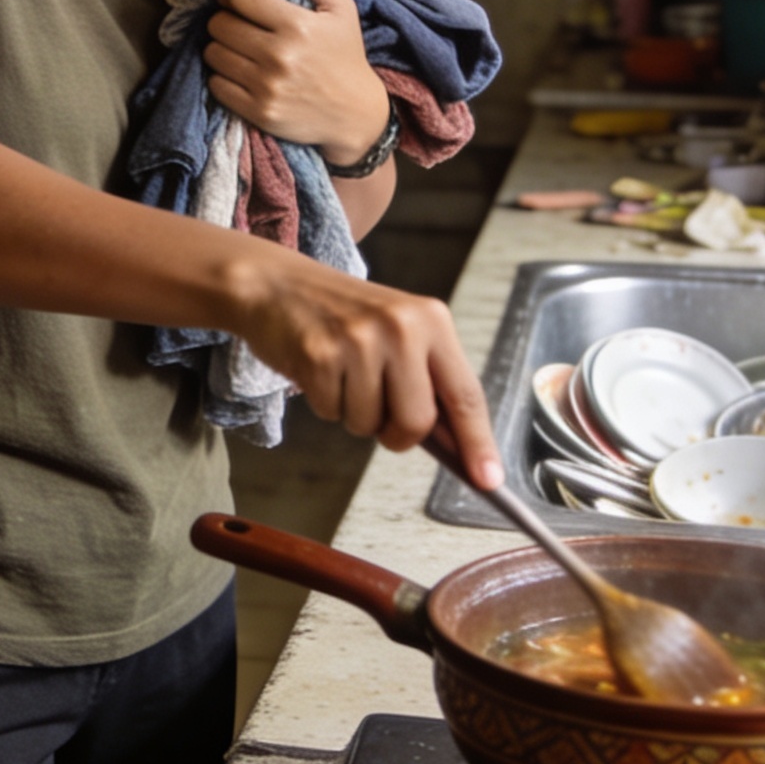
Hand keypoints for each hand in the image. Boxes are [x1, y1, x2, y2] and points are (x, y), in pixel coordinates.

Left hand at [204, 0, 387, 163]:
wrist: (355, 114)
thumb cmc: (346, 56)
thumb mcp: (342, 10)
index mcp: (298, 25)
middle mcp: (279, 55)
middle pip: (219, 25)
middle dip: (223, 19)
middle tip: (233, 23)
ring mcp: (267, 86)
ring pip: (213, 53)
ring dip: (219, 47)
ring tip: (234, 47)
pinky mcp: (258, 111)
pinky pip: (216, 85)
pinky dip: (221, 76)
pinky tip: (236, 72)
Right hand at [231, 253, 503, 491]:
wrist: (275, 284)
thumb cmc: (340, 314)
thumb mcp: (398, 332)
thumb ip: (428, 381)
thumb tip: (457, 445)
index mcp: (431, 319)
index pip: (465, 394)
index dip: (478, 443)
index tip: (489, 479)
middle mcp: (400, 326)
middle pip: (417, 422)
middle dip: (396, 433)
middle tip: (377, 407)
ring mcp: (358, 340)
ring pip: (369, 424)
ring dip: (353, 413)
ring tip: (342, 372)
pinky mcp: (319, 355)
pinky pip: (331, 413)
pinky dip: (324, 402)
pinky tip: (319, 368)